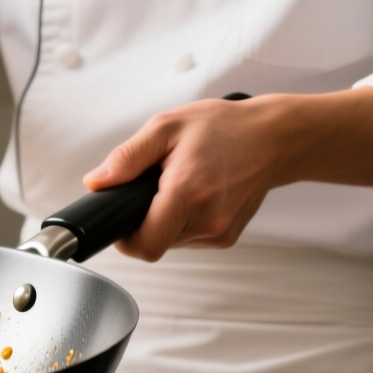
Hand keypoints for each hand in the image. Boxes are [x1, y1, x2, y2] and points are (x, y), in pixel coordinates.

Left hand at [83, 89, 372, 260]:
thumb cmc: (225, 128)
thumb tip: (97, 182)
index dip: (125, 237)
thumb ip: (128, 158)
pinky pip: (189, 238)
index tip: (121, 217)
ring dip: (163, 220)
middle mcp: (207, 220)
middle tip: (153, 187)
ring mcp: (220, 233)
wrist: (275, 138)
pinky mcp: (227, 237)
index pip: (145, 245)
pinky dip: (182, 221)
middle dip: (144, 220)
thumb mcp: (167, 128)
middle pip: (155, 243)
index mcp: (188, 193)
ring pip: (171, 242)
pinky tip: (193, 195)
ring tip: (178, 185)